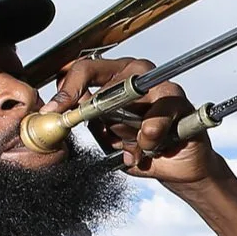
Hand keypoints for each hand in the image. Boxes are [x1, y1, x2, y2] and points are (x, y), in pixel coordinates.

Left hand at [47, 55, 221, 183]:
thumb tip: (58, 111)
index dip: (68, 87)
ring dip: (127, 127)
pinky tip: (151, 147)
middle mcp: (139, 75)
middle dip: (97, 107)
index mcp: (116, 76)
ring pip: (132, 96)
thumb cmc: (142, 147)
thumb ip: (88, 118)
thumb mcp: (106, 134)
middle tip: (91, 125)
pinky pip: (157, 116)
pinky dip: (148, 137)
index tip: (55, 109)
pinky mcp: (180, 102)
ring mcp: (162, 86)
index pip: (86, 67)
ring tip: (133, 145)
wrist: (177, 168)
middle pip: (109, 78)